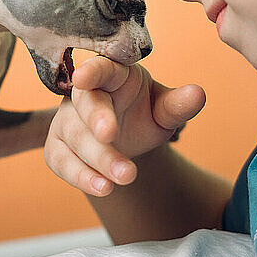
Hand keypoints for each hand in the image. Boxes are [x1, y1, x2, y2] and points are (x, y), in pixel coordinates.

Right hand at [44, 56, 205, 195]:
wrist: (127, 137)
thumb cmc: (143, 112)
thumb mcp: (163, 109)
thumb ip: (177, 104)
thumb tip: (198, 94)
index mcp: (111, 75)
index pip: (100, 68)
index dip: (91, 72)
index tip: (83, 77)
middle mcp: (83, 95)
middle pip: (85, 104)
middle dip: (96, 118)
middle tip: (110, 134)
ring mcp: (67, 120)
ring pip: (74, 136)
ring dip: (98, 157)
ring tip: (125, 176)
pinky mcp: (57, 146)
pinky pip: (61, 160)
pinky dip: (80, 176)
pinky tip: (103, 188)